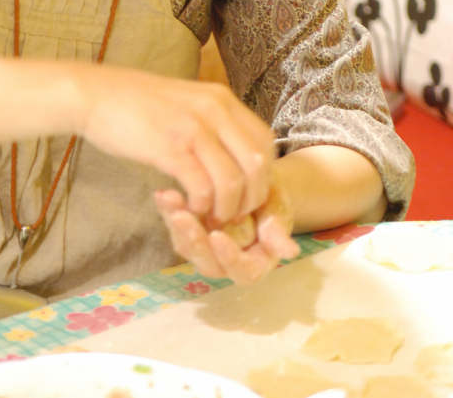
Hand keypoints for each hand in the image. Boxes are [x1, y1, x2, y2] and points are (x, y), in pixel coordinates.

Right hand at [76, 68, 273, 223]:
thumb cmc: (136, 103)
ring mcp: (194, 127)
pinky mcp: (170, 147)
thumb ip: (211, 121)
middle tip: (231, 214)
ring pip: (233, 181)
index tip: (244, 194)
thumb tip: (231, 154)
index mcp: (221, 98)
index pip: (264, 142)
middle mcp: (215, 109)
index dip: (261, 175)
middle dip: (249, 199)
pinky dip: (201, 207)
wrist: (95, 94)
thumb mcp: (186, 101)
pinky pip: (202, 187)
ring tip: (210, 217)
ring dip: (226, 209)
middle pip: (257, 165)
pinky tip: (188, 207)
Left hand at [154, 167, 298, 283]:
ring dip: (175, 224)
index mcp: (253, 263)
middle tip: (181, 217)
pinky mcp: (189, 230)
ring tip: (168, 200)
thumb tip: (290, 252)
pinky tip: (163, 194)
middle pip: (207, 262)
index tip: (218, 237)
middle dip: (192, 239)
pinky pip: (176, 225)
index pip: (242, 270)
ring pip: (187, 245)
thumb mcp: (278, 209)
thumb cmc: (270, 200)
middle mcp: (225, 261)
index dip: (229, 257)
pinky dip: (169, 210)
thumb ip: (279, 229)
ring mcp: (204, 247)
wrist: (255, 182)